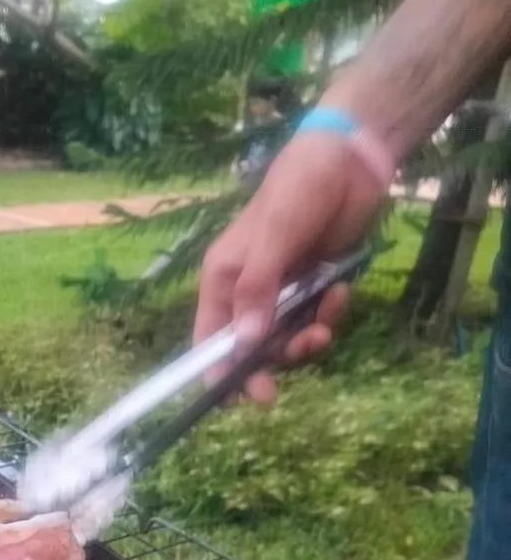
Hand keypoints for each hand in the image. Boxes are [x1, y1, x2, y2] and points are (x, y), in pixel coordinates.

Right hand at [195, 132, 385, 402]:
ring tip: (323, 328)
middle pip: (248, 349)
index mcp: (223, 279)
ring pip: (286, 339)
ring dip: (304, 342)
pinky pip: (316, 319)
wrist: (351, 160)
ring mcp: (284, 291)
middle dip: (262, 368)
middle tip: (272, 394)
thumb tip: (244, 343)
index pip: (208, 337)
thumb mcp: (274, 238)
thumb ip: (257, 291)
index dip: (213, 370)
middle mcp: (248, 291)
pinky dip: (329, 315)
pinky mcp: (315, 287)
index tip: (227, 399)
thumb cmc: (299, 189)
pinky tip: (341, 293)